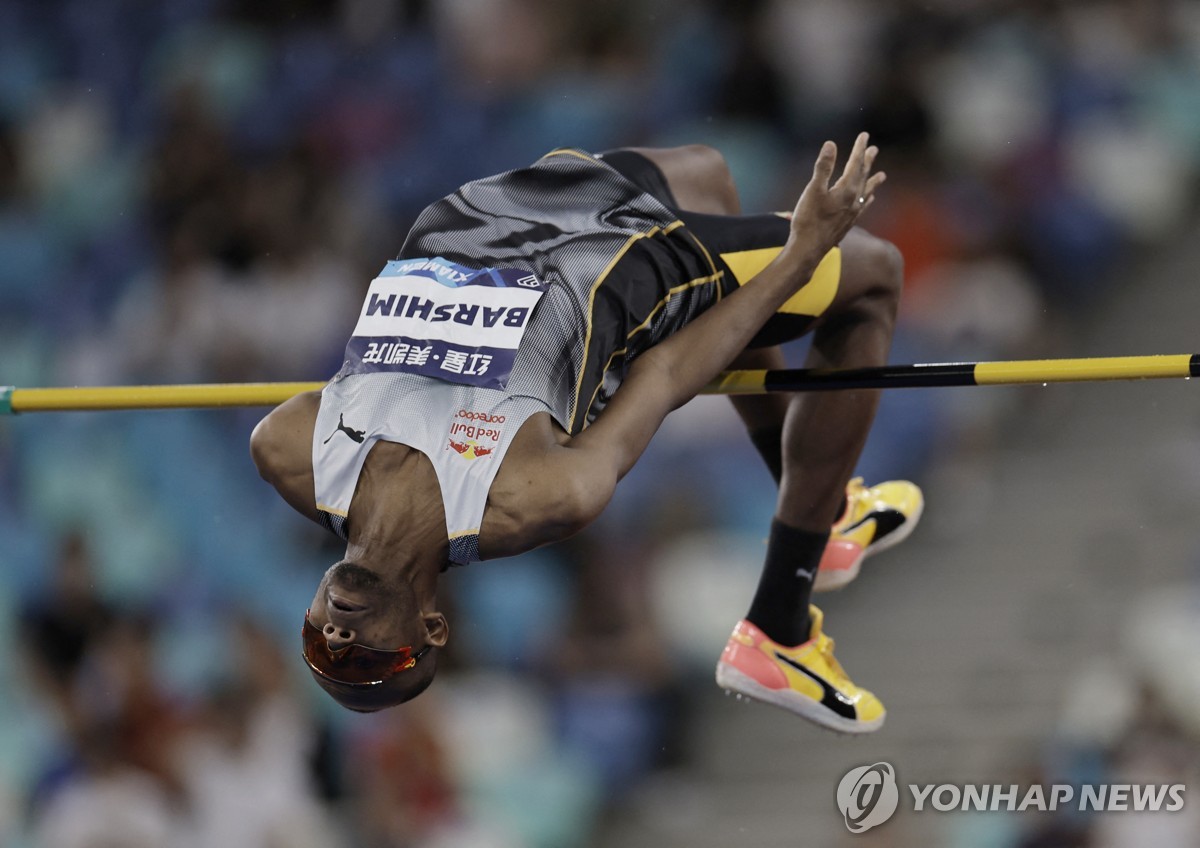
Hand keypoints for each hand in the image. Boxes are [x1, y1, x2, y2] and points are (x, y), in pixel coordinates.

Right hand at [785, 132, 884, 263]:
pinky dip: (867, 199)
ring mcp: (852, 213)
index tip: (864, 135)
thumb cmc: (808, 220)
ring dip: (872, 181)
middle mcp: (854, 200)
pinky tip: (869, 199)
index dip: (859, 149)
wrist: (808, 250)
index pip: (856, 164)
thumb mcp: (813, 190)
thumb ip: (823, 167)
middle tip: (874, 149)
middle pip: (863, 176)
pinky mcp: (848, 223)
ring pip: (866, 192)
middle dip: (867, 161)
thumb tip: (831, 144)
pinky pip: (862, 207)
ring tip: (882, 175)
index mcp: (847, 189)